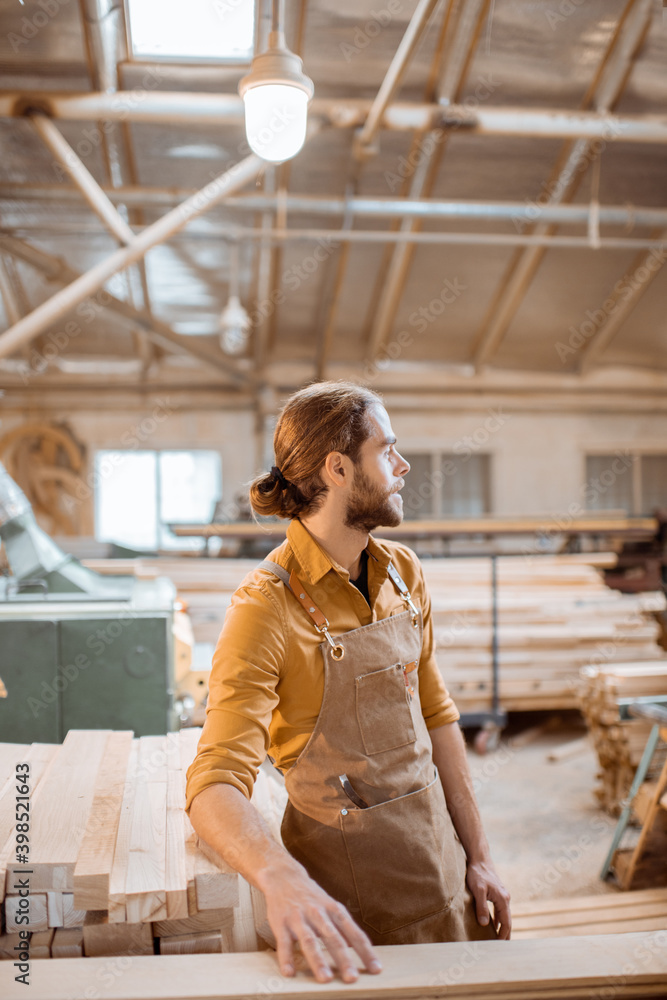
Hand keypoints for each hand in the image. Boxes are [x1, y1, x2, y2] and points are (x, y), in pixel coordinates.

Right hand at [260, 862, 382, 982]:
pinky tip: (290, 973)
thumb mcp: (330, 906)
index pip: (354, 933)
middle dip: (344, 959)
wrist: (284, 876)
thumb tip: (357, 947)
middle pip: (333, 938)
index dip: (365, 951)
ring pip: (310, 941)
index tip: (376, 969)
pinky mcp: (281, 923)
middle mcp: (318, 914)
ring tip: (325, 979)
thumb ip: (342, 926)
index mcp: (334, 910)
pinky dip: (286, 958)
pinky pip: (284, 942)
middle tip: (352, 978)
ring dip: (318, 960)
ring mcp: (299, 918)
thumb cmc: (311, 896)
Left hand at [466, 858, 510, 939]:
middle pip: (507, 921)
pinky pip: (500, 911)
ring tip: (498, 940)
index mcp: (503, 899)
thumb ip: (481, 906)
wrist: (479, 859)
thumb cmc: (478, 873)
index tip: (499, 946)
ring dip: (502, 928)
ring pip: (504, 916)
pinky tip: (493, 925)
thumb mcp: (478, 890)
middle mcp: (505, 898)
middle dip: (505, 934)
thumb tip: (484, 924)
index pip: (506, 923)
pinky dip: (498, 920)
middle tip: (502, 949)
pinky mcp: (497, 894)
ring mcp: (502, 896)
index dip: (503, 935)